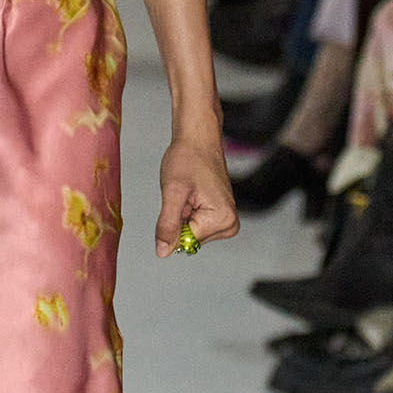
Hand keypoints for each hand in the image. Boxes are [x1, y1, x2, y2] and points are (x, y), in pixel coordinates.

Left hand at [156, 135, 238, 257]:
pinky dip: (186, 211)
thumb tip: (162, 252)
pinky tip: (192, 194)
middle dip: (179, 218)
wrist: (198, 140)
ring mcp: (226, 221)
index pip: (186, 242)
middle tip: (184, 194)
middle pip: (190, 239)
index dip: (174, 221)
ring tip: (189, 192)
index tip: (181, 199)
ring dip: (182, 214)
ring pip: (190, 233)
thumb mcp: (172, 193)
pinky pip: (194, 224)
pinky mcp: (220, 217)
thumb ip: (168, 225)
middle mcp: (230, 224)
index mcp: (223, 220)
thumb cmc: (187, 159)